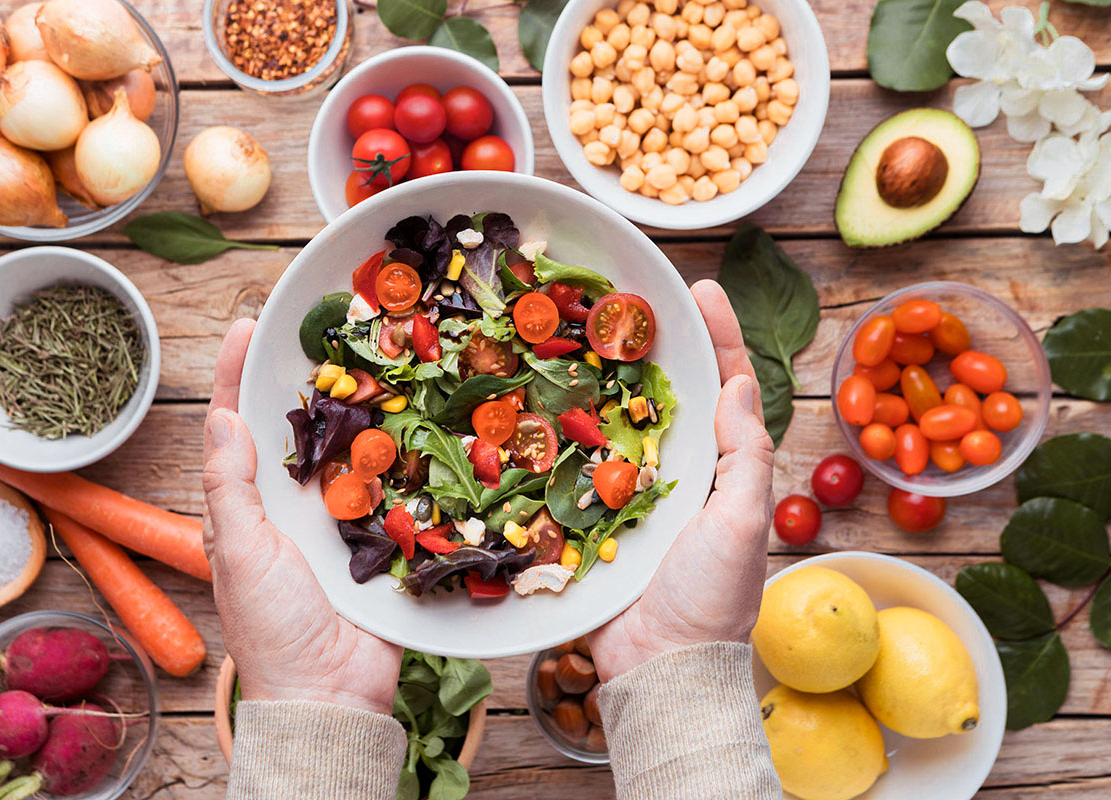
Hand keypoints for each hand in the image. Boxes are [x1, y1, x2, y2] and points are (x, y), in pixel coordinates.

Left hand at [203, 319, 402, 713]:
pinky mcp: (383, 535)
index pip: (235, 426)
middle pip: (298, 427)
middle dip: (309, 378)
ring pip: (350, 448)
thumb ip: (229, 486)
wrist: (331, 692)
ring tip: (379, 356)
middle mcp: (294, 503)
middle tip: (329, 327)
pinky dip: (406, 453)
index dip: (235, 376)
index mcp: (248, 505)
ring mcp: (341, 518)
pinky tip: (420, 416)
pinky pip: (395, 486)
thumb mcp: (239, 552)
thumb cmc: (271, 627)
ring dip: (364, 407)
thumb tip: (220, 416)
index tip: (246, 327)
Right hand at [588, 279, 774, 681]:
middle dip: (648, 343)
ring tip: (575, 328)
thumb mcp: (739, 523)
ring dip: (596, 377)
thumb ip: (744, 457)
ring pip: (613, 419)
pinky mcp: (588, 515)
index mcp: (719, 469)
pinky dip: (557, 430)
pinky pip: (571, 464)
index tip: (701, 289)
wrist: (657, 667)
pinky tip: (536, 397)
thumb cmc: (710, 599)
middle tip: (622, 296)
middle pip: (665, 392)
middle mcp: (676, 472)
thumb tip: (738, 386)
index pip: (725, 387)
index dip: (717, 336)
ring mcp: (628, 492)